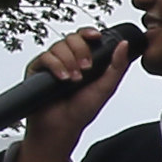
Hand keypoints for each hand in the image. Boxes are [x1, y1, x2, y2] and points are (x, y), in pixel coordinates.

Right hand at [4, 24, 138, 161]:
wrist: (60, 128)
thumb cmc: (81, 111)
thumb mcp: (106, 88)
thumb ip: (117, 66)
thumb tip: (125, 44)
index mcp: (84, 60)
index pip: (85, 38)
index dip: (89, 33)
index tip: (96, 37)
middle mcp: (67, 59)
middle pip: (72, 38)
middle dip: (81, 51)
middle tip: (86, 69)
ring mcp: (51, 64)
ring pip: (59, 46)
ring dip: (69, 61)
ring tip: (74, 80)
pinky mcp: (37, 70)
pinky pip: (45, 57)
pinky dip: (56, 66)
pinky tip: (63, 79)